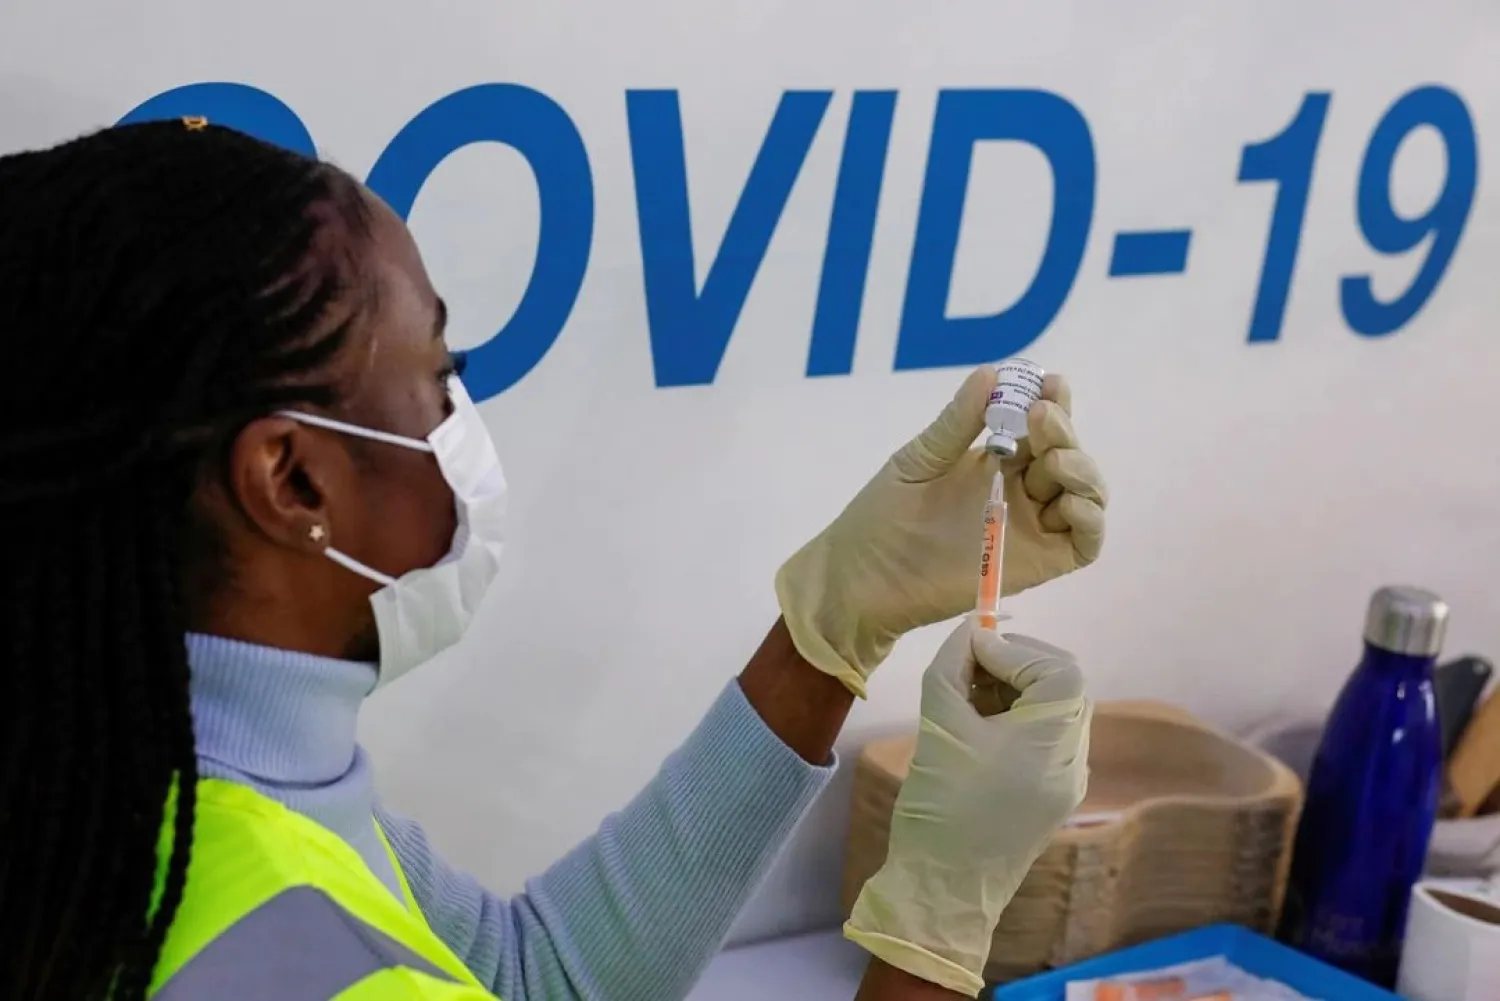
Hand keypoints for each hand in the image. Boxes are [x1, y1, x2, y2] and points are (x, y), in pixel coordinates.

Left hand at [775, 365, 1105, 695]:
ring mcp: (1032, 527)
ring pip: (1084, 494)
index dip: (1054, 403)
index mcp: (997, 460)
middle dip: (1063, 431)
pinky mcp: (1038, 564)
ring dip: (1081, 470)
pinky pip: (1083, 542)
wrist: (864, 578)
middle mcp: (1022, 490)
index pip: (1041, 426)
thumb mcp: (920, 459)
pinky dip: (1089, 518)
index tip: (1050, 383)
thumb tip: (991, 372)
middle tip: (1040, 416)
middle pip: (1067, 455)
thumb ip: (957, 422)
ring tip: (1053, 459)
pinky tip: (1067, 503)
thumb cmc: (884, 515)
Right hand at [844, 621, 1091, 995]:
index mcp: (1056, 743)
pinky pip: (1043, 741)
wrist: (942, 892)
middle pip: (1062, 686)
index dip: (1015, 648)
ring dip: (1012, 691)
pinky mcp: (1050, 798)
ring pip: (1053, 712)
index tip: (969, 649)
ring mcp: (1066, 783)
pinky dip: (1014, 720)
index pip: (1058, 669)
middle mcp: (1074, 760)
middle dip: (1016, 665)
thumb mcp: (939, 726)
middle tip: (969, 663)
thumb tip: (967, 630)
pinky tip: (974, 725)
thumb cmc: (941, 807)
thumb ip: (952, 667)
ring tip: (965, 694)